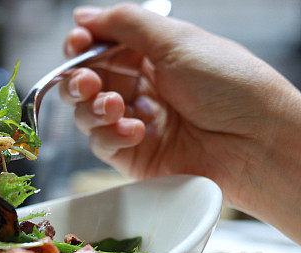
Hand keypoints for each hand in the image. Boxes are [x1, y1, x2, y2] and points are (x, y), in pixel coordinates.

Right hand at [60, 3, 300, 242]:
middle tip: (87, 82)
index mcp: (154, 56)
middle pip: (89, 81)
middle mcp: (143, 88)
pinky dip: (111, 135)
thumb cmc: (231, 86)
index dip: (83, 45)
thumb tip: (84, 15)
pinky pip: (102, 144)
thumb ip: (127, 25)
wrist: (256, 141)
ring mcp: (137, 122)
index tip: (76, 43)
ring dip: (92, 108)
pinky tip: (135, 131)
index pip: (103, 48)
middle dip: (80, 79)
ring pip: (88, 114)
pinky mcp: (134, 156)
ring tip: (113, 106)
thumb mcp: (178, 41)